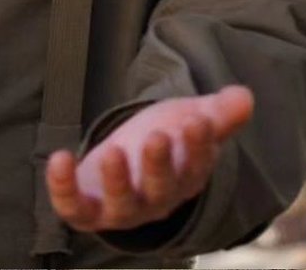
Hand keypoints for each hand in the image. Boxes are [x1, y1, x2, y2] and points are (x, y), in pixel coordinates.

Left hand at [46, 84, 253, 231]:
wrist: (128, 164)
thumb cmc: (168, 139)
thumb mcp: (192, 120)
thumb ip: (219, 113)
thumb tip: (246, 97)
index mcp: (185, 178)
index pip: (196, 166)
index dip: (198, 146)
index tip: (199, 120)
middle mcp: (156, 200)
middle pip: (161, 190)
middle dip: (159, 165)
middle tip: (158, 136)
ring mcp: (121, 208)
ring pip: (121, 206)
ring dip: (116, 181)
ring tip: (113, 151)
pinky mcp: (87, 208)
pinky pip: (75, 208)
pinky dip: (63, 189)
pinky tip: (59, 158)